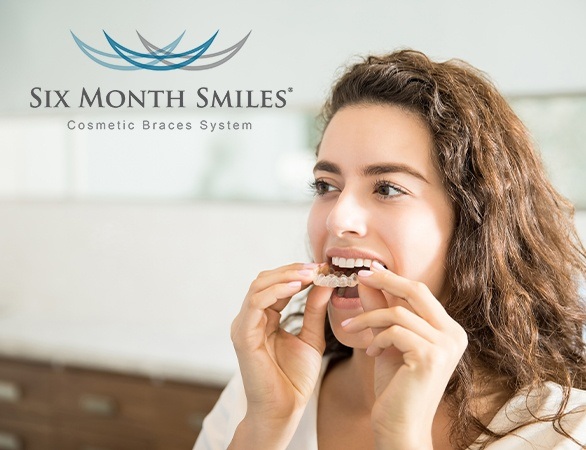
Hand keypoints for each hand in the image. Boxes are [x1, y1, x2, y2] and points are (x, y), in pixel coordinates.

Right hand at [229, 263, 332, 446]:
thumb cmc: (295, 378)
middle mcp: (250, 319)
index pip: (276, 285)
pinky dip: (276, 291)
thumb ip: (314, 310)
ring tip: (310, 274)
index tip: (322, 267)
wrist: (286, 409)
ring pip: (258, 287)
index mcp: (263, 318)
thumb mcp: (311, 336)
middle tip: (317, 267)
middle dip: (291, 270)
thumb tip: (324, 281)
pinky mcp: (243, 335)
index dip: (298, 273)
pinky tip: (297, 287)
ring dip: (285, 276)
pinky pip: (256, 304)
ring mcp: (244, 326)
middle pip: (264, 280)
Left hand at [342, 262, 467, 448]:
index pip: (420, 292)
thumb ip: (380, 310)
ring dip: (367, 318)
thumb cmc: (395, 387)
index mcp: (448, 330)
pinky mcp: (430, 357)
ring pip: (397, 312)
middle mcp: (454, 334)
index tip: (368, 270)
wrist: (400, 426)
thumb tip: (367, 280)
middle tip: (358, 276)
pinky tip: (371, 354)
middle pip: (416, 290)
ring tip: (350, 328)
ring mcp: (445, 345)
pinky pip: (394, 331)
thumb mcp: (387, 341)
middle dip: (384, 280)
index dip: (392, 278)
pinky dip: (376, 339)